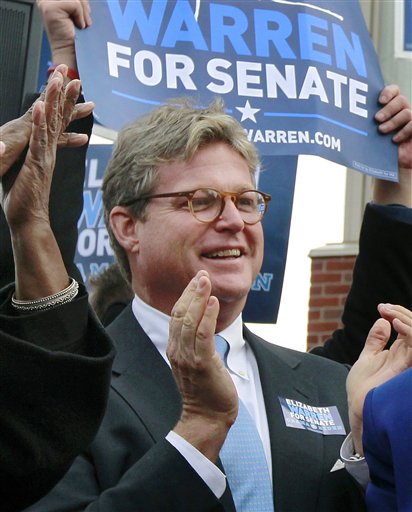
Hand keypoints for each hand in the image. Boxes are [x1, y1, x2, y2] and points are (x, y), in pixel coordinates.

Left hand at [1, 67, 82, 228]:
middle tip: (76, 77)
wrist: (27, 221)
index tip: (68, 85)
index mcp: (42, 149)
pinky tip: (42, 107)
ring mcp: (43, 156)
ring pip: (51, 123)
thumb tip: (25, 145)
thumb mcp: (21, 171)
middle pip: (58, 118)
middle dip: (66, 95)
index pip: (54, 121)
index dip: (61, 103)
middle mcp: (47, 150)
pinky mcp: (35, 164)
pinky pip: (38, 139)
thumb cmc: (22, 199)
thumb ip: (23, 156)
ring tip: (61, 81)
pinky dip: (40, 122)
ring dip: (55, 101)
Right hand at [37, 0, 90, 67]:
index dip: (81, 2)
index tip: (82, 14)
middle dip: (83, 6)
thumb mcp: (77, 11)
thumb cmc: (76, 36)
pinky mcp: (50, 8)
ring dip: (83, 12)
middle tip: (84, 21)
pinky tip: (78, 25)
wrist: (72, 52)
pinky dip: (80, 16)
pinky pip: (74, 4)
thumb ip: (77, 2)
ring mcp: (46, 2)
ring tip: (81, 24)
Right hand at [167, 271, 237, 461]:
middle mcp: (177, 350)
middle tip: (202, 274)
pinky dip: (208, 317)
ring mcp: (188, 357)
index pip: (176, 315)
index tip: (196, 280)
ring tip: (206, 280)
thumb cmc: (205, 388)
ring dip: (198, 298)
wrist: (207, 416)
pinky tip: (213, 302)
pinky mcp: (202, 364)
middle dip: (191, 291)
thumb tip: (203, 321)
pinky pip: (203, 335)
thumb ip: (194, 341)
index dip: (185, 295)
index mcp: (174, 348)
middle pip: (180, 314)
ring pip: (190, 321)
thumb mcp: (194, 361)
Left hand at [347, 304, 411, 453]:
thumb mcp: (368, 355)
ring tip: (391, 314)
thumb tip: (383, 320)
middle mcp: (407, 356)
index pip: (409, 326)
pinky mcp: (406, 369)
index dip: (398, 313)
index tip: (381, 307)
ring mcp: (408, 363)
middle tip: (384, 308)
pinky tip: (396, 324)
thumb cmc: (361, 385)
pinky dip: (410, 332)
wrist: (356, 404)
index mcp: (400, 352)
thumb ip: (376, 340)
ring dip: (408, 320)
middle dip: (402, 312)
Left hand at [373, 85, 411, 205]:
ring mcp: (411, 121)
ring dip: (393, 121)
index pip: (394, 91)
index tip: (379, 100)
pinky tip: (394, 140)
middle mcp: (402, 111)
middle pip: (400, 100)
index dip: (388, 92)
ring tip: (381, 131)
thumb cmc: (376, 147)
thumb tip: (341, 122)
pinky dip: (403, 131)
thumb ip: (362, 125)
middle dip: (388, 108)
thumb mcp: (368, 135)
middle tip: (377, 118)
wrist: (389, 165)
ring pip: (406, 113)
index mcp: (390, 107)